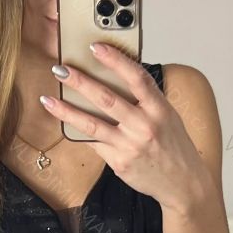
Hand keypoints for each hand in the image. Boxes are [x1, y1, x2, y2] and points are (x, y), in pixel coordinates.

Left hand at [40, 44, 205, 209]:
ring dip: (66, 110)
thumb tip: (117, 79)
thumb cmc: (174, 147)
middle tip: (60, 69)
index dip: (115, 60)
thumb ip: (146, 100)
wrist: (183, 184)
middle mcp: (144, 126)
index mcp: (159, 109)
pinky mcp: (119, 163)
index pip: (136, 77)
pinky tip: (63, 123)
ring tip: (48, 100)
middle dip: (80, 81)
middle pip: (107, 99)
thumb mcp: (168, 117)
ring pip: (92, 124)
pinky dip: (78, 132)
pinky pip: (94, 143)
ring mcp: (130, 146)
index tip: (95, 47)